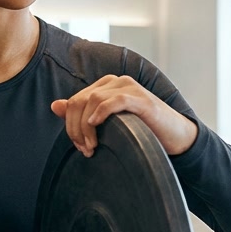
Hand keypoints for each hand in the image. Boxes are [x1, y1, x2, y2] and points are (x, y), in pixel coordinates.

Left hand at [51, 75, 198, 157]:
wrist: (175, 136)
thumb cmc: (142, 129)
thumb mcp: (109, 122)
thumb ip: (83, 113)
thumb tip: (55, 105)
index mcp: (106, 86)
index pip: (75, 101)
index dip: (71, 124)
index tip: (79, 146)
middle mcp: (116, 82)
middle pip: (80, 100)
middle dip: (76, 128)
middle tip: (84, 149)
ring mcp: (130, 88)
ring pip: (93, 100)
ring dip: (87, 126)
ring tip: (92, 146)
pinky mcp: (142, 99)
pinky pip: (115, 100)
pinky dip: (102, 113)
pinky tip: (97, 125)